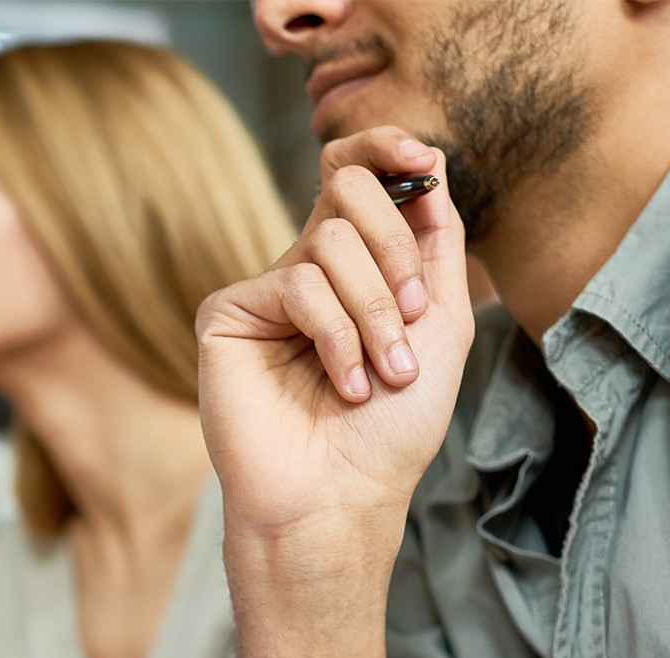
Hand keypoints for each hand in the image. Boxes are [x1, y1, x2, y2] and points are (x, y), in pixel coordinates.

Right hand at [197, 127, 474, 539]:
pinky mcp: (228, 313)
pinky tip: (343, 385)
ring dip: (376, 313)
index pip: (358, 175)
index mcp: (355, 267)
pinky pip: (297, 284)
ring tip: (384, 374)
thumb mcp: (441, 327)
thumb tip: (431, 168)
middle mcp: (307, 270)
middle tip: (415, 317)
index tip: (427, 160)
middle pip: (347, 189)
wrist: (341, 497)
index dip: (387, 149)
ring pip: (331, 242)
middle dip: (396, 251)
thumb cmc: (391, 431)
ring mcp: (265, 291)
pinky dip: (337, 336)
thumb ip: (437, 246)